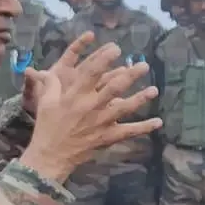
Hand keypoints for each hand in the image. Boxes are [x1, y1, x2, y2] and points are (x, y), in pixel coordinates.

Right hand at [19, 34, 160, 184]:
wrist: (51, 155)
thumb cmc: (48, 126)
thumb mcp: (46, 102)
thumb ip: (51, 84)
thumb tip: (47, 69)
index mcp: (75, 96)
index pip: (92, 73)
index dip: (104, 59)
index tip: (116, 48)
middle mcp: (90, 107)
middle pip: (114, 88)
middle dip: (130, 76)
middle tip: (144, 65)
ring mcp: (101, 122)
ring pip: (124, 108)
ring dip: (140, 99)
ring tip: (154, 90)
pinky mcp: (107, 136)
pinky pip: (128, 131)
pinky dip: (144, 127)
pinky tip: (158, 122)